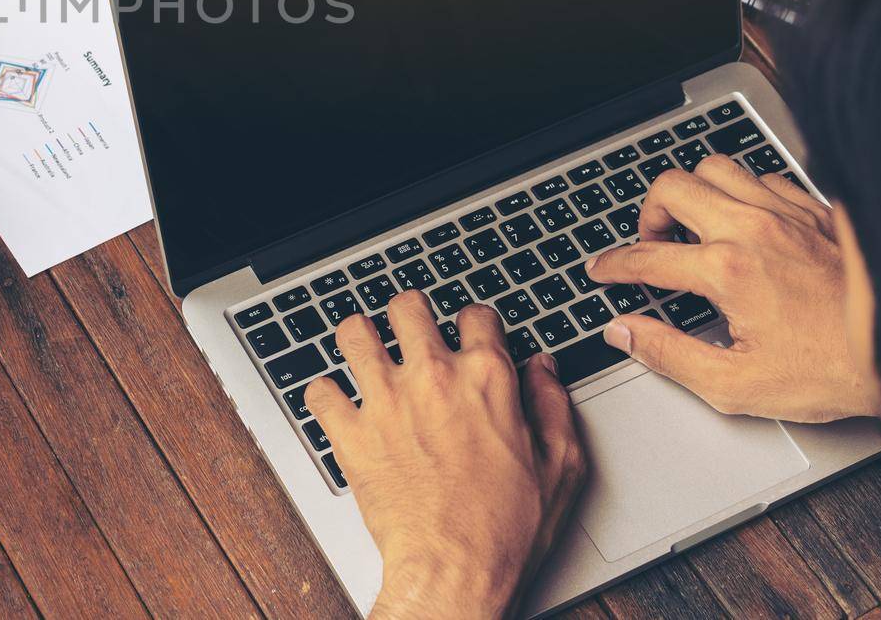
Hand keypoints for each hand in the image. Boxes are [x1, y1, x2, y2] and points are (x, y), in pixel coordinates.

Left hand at [307, 299, 584, 618]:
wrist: (454, 573)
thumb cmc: (505, 530)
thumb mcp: (560, 466)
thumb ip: (552, 404)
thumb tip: (543, 368)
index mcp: (486, 379)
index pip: (475, 315)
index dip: (473, 321)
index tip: (468, 333)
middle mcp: (432, 377)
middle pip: (407, 307)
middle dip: (409, 313)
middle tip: (409, 328)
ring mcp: (385, 401)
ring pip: (354, 333)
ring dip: (359, 337)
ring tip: (365, 348)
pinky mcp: (350, 432)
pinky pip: (320, 391)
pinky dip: (325, 394)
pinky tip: (337, 402)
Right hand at [587, 156, 880, 421]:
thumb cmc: (831, 371)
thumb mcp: (736, 385)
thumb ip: (668, 355)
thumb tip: (623, 333)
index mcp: (728, 271)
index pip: (646, 256)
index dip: (613, 265)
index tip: (602, 270)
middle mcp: (753, 230)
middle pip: (671, 188)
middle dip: (647, 215)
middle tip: (651, 244)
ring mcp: (786, 214)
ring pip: (715, 168)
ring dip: (693, 193)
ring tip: (693, 225)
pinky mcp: (816, 211)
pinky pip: (763, 177)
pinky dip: (741, 193)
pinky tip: (744, 221)